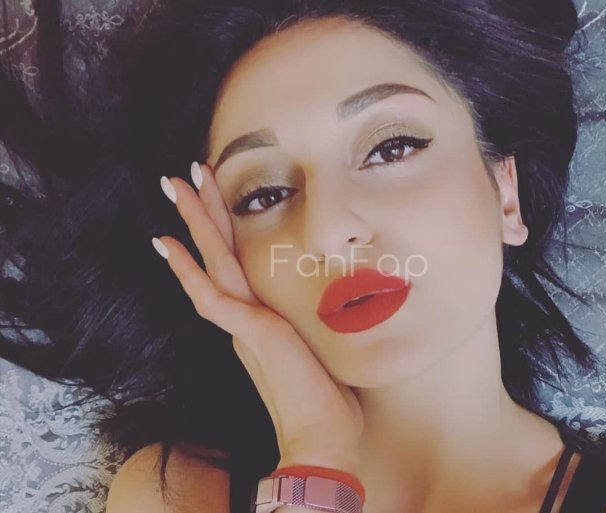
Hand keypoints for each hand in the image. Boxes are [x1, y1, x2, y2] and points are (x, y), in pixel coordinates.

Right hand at [152, 163, 363, 474]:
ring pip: (211, 262)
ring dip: (194, 222)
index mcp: (258, 320)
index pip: (234, 265)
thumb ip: (312, 326)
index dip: (220, 231)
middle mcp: (245, 318)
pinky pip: (211, 297)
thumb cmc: (328, 399)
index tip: (213, 200)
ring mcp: (245, 324)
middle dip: (200, 212)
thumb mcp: (321, 348)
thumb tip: (339, 305)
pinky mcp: (252, 334)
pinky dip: (187, 271)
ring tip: (174, 185)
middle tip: (180, 177)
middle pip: (217, 254)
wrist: (324, 439)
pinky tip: (167, 244)